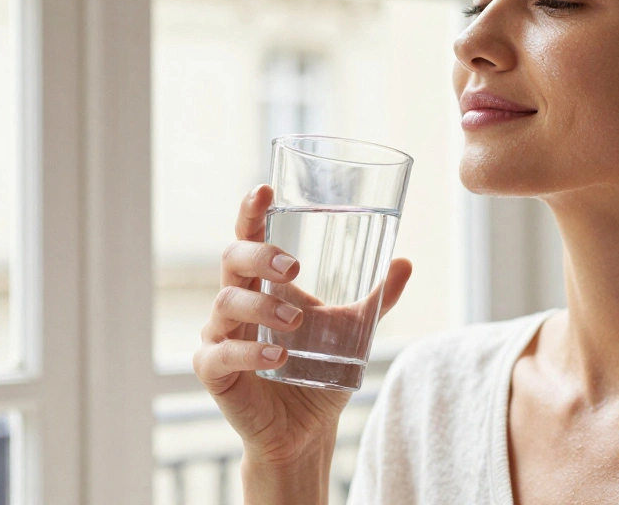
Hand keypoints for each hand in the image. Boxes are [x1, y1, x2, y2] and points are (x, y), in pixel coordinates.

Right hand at [193, 185, 412, 464]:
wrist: (306, 429)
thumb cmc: (320, 369)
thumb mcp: (353, 330)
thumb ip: (377, 297)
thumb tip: (405, 261)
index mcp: (263, 284)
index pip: (249, 237)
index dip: (251, 212)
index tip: (264, 190)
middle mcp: (235, 302)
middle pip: (231, 260)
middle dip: (259, 256)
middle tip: (294, 268)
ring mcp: (220, 336)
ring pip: (225, 304)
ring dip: (261, 308)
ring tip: (296, 323)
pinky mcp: (213, 372)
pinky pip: (221, 355)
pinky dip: (249, 352)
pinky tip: (278, 355)